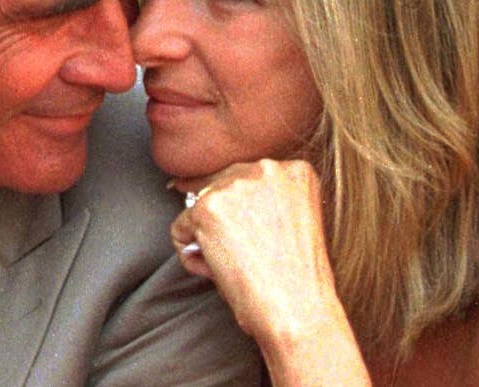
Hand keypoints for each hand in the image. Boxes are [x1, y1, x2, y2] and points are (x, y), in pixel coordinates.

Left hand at [170, 159, 345, 344]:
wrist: (298, 310)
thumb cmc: (296, 280)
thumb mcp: (293, 222)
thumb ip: (264, 201)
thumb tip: (204, 194)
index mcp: (296, 171)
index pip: (247, 176)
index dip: (238, 210)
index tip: (240, 231)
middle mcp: (266, 168)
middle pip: (219, 185)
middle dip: (220, 221)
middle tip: (240, 257)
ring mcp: (234, 186)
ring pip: (198, 206)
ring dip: (207, 239)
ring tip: (235, 267)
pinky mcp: (206, 209)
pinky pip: (180, 230)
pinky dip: (191, 256)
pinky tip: (218, 273)